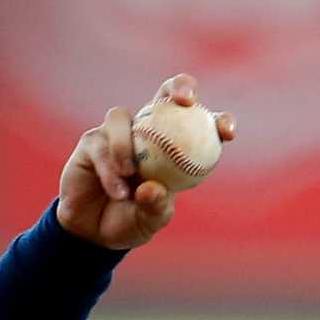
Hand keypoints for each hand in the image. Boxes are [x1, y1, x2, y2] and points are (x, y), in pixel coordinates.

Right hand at [55, 73, 236, 250]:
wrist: (95, 232)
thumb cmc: (133, 221)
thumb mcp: (152, 220)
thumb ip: (156, 205)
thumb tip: (153, 188)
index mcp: (175, 147)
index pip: (201, 125)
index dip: (218, 121)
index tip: (227, 133)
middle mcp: (148, 131)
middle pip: (165, 94)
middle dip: (179, 86)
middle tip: (185, 101)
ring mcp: (118, 133)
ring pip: (122, 118)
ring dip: (126, 144)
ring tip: (130, 174)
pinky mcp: (92, 141)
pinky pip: (101, 145)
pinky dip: (110, 168)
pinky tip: (118, 190)